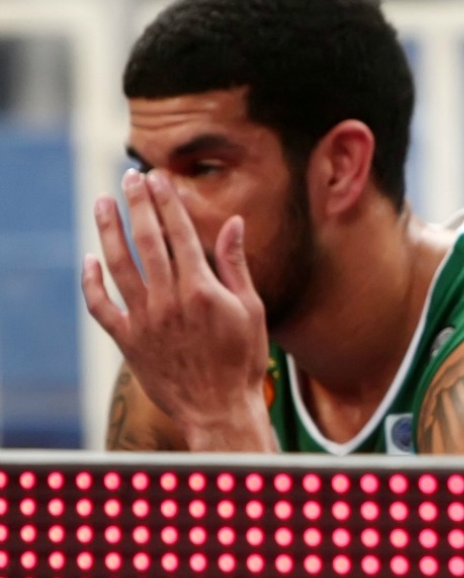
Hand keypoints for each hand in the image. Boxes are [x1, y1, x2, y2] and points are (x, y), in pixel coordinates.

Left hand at [81, 170, 274, 450]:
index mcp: (202, 290)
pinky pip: (101, 306)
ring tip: (103, 203)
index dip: (168, 203)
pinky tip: (90, 259)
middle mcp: (169, 300)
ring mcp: (145, 320)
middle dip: (138, 205)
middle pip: (147, 241)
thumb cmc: (242, 360)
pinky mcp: (128, 341)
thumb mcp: (250, 309)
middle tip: (130, 178)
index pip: (180, 233)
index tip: (159, 179)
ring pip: (118, 265)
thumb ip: (235, 264)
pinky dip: (92, 281)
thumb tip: (234, 223)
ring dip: (108, 230)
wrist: (219, 409)